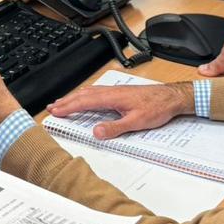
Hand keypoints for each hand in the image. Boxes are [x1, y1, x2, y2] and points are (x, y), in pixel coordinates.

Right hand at [47, 84, 190, 139]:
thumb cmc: (157, 107)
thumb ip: (115, 127)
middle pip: (83, 95)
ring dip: (74, 97)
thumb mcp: (136, 122)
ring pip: (89, 92)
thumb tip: (96, 132)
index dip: (68, 107)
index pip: (85, 102)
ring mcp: (115, 91)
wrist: (171, 97)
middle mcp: (112, 92)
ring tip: (62, 102)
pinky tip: (85, 98)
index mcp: (113, 97)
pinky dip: (85, 95)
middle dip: (66, 101)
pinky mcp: (120, 92)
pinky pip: (96, 92)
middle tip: (51, 107)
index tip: (55, 111)